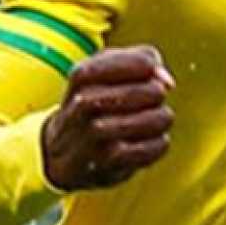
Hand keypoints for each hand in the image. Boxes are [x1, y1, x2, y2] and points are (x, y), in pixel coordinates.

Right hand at [42, 45, 175, 190]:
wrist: (57, 152)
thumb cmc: (94, 100)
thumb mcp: (106, 68)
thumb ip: (143, 59)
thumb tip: (168, 83)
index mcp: (83, 75)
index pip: (143, 63)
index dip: (154, 68)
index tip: (148, 73)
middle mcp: (84, 104)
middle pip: (152, 92)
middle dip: (158, 94)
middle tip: (150, 99)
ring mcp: (94, 137)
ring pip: (154, 121)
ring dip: (162, 119)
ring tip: (154, 119)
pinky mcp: (106, 165)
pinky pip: (152, 149)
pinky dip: (158, 143)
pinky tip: (149, 140)